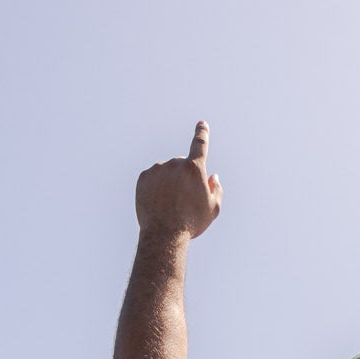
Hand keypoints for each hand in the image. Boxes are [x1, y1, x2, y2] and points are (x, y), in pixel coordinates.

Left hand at [135, 121, 222, 239]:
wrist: (163, 234)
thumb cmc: (191, 223)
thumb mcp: (212, 209)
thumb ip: (216, 189)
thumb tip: (212, 176)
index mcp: (194, 169)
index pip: (200, 144)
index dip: (202, 133)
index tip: (201, 124)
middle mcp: (174, 164)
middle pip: (181, 165)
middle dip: (184, 177)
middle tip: (184, 200)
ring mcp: (157, 169)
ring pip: (166, 172)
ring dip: (169, 183)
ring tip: (170, 205)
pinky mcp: (143, 177)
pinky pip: (153, 178)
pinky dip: (156, 188)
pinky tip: (158, 203)